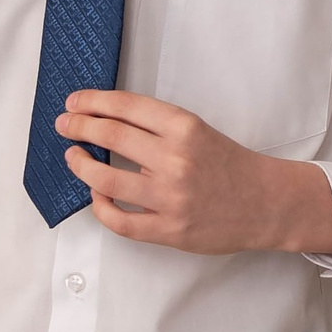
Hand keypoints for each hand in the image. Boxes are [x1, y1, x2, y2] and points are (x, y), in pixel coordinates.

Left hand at [56, 90, 331, 257]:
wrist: (266, 203)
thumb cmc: (229, 165)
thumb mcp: (197, 131)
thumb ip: (157, 126)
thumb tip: (105, 119)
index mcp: (184, 127)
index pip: (125, 106)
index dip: (92, 101)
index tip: (75, 101)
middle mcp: (175, 159)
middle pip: (109, 135)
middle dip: (78, 126)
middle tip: (65, 124)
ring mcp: (171, 197)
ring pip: (105, 178)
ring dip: (80, 164)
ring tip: (73, 156)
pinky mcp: (169, 229)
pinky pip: (120, 221)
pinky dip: (100, 207)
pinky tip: (97, 195)